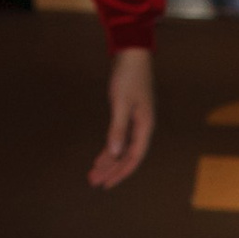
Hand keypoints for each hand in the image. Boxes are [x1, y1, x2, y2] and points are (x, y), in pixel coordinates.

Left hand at [90, 46, 155, 188]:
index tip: (106, 184)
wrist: (132, 54)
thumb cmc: (128, 76)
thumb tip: (114, 153)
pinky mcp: (128, 115)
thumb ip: (118, 129)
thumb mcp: (121, 103)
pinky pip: (120, 138)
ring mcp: (136, 122)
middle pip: (127, 156)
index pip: (133, 157)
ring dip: (109, 161)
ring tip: (93, 172)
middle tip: (94, 182)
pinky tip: (101, 156)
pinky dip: (110, 148)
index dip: (120, 172)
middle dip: (111, 170)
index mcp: (145, 126)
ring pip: (122, 148)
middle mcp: (142, 127)